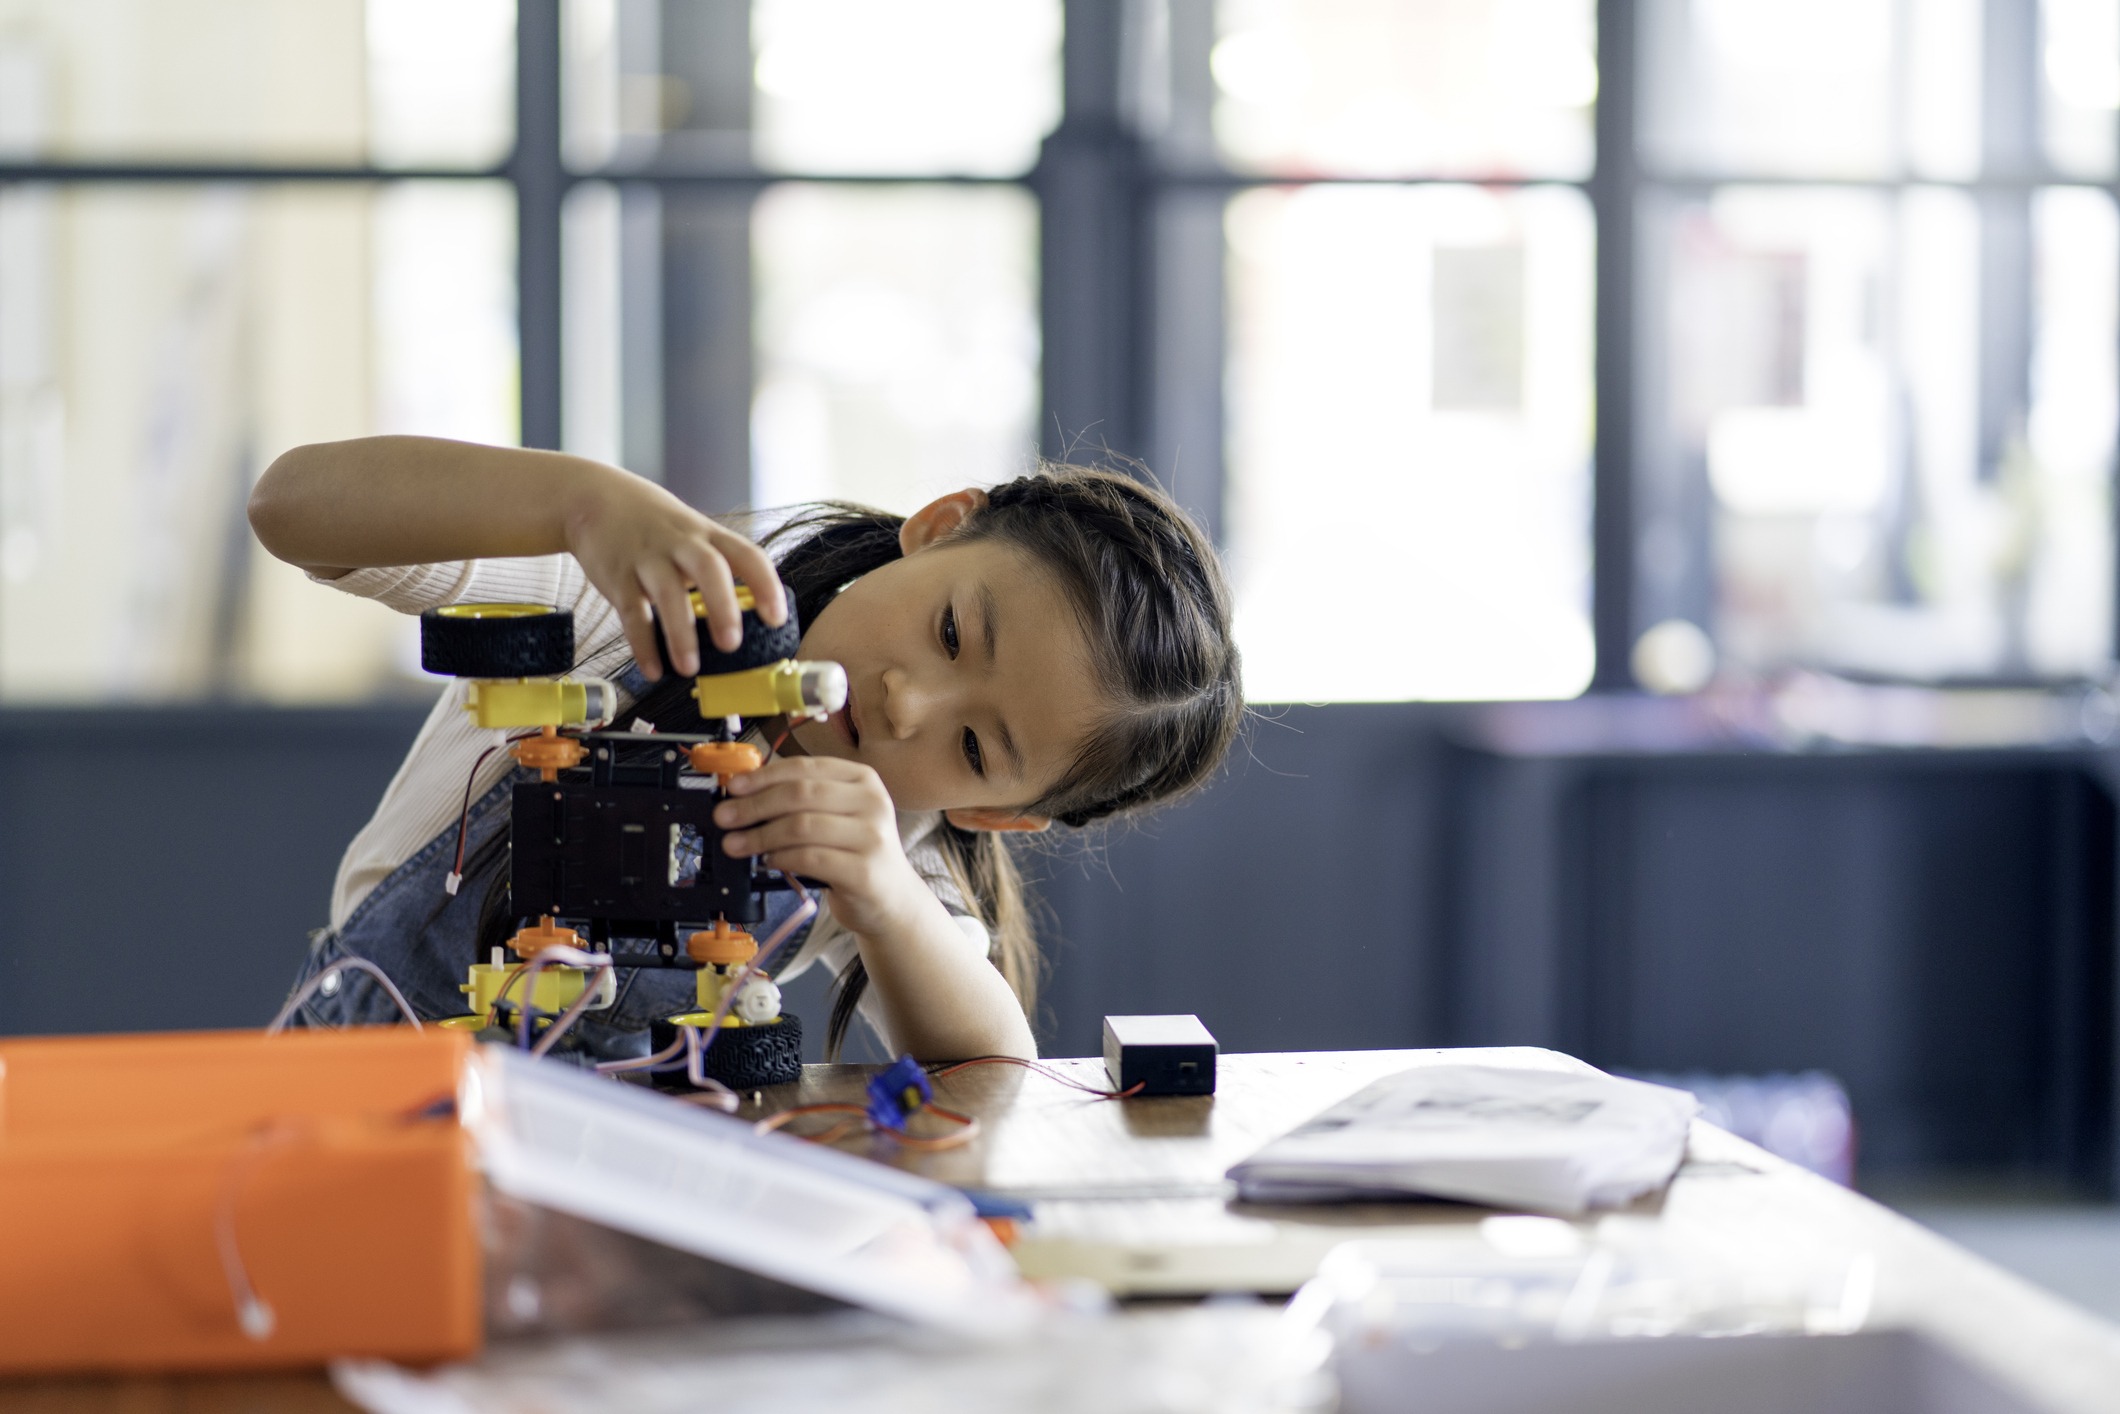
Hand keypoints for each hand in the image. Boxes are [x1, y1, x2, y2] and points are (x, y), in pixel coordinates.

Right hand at [563, 467, 786, 678]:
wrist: (595, 498)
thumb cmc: (655, 525)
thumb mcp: (692, 533)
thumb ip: (717, 568)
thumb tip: (748, 619)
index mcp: (708, 535)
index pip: (747, 555)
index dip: (765, 586)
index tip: (776, 619)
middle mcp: (680, 544)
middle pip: (708, 568)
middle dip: (722, 607)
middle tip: (731, 644)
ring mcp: (647, 559)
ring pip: (668, 593)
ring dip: (680, 633)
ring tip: (689, 668)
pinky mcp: (617, 577)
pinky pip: (632, 613)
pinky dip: (643, 644)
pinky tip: (653, 669)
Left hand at [713, 757, 930, 939]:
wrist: (891, 899)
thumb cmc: (854, 854)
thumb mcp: (836, 816)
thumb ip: (801, 801)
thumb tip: (743, 796)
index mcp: (862, 779)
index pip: (804, 767)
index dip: (763, 776)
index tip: (733, 788)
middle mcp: (872, 802)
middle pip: (800, 794)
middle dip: (754, 805)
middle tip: (724, 817)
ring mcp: (872, 836)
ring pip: (801, 826)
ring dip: (760, 836)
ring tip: (735, 845)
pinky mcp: (864, 871)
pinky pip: (810, 858)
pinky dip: (781, 858)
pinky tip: (767, 862)